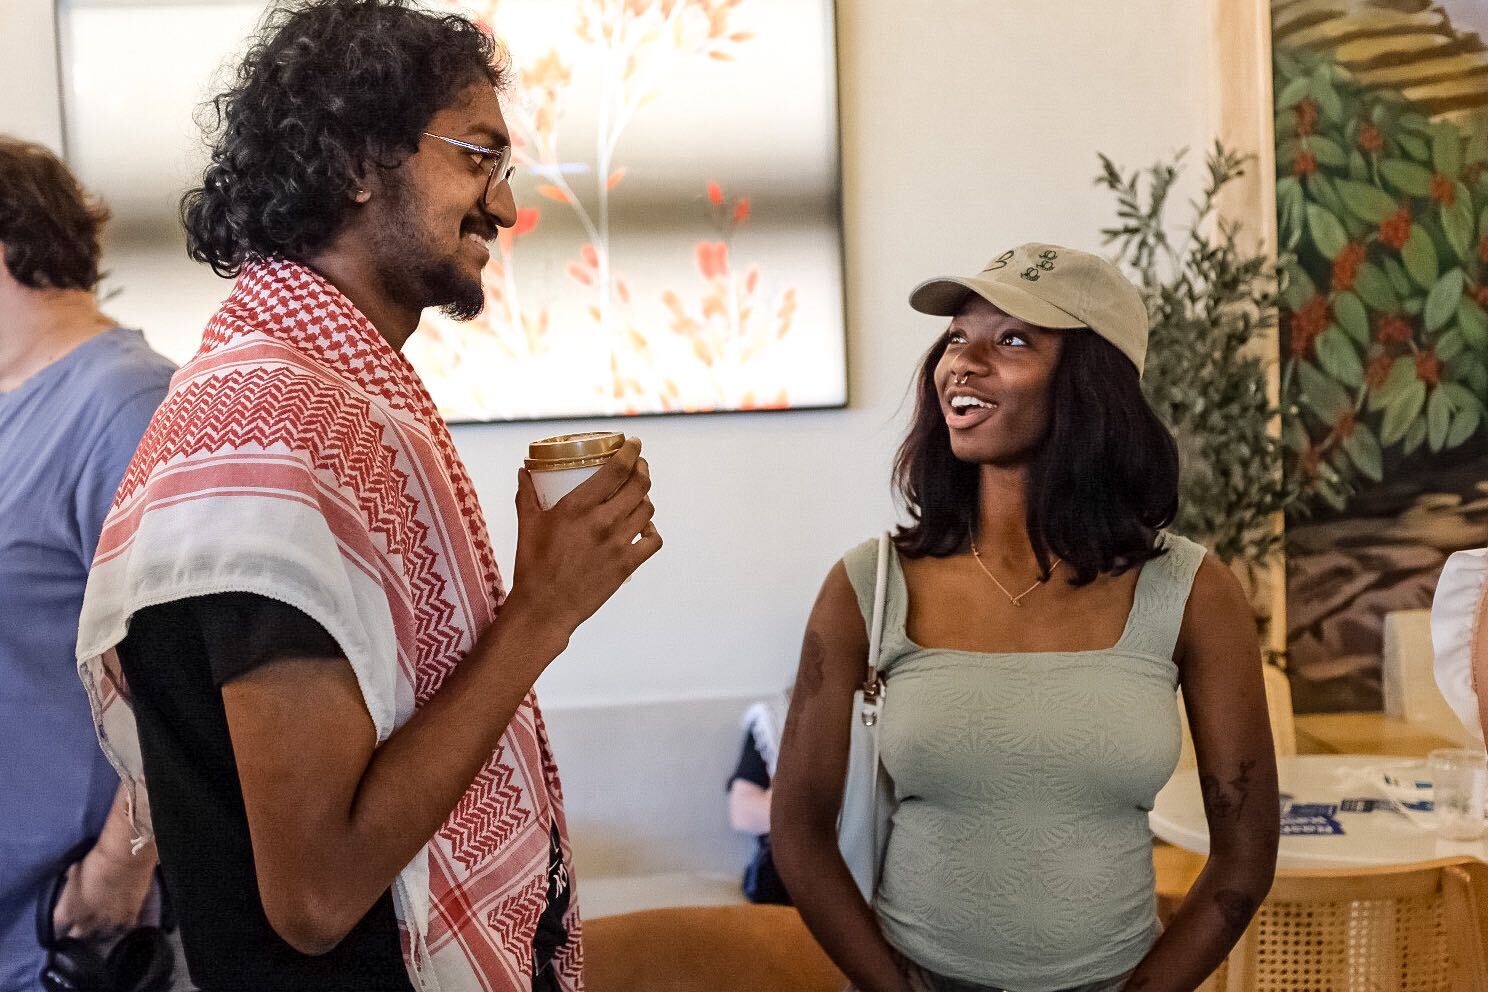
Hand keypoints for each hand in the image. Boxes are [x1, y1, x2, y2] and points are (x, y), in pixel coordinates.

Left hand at [51, 845, 155, 941]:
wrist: (126, 854)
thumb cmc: (96, 858)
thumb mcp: (73, 870)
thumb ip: (70, 882)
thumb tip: (68, 881)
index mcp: (69, 909)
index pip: (57, 926)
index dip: (59, 923)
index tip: (62, 919)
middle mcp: (87, 920)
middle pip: (78, 936)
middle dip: (78, 931)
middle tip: (81, 926)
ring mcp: (110, 920)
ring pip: (102, 936)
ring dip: (100, 931)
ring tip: (101, 926)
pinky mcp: (130, 915)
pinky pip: (124, 929)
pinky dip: (122, 926)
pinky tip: (121, 922)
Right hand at [509, 436, 661, 633]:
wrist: (544, 608)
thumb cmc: (532, 566)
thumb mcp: (527, 525)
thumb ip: (526, 495)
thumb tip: (524, 472)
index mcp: (578, 506)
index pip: (616, 469)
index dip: (631, 452)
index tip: (634, 443)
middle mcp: (602, 521)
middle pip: (639, 485)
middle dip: (643, 469)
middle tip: (639, 465)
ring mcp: (618, 543)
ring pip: (647, 510)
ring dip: (646, 498)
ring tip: (639, 495)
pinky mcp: (626, 564)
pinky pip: (653, 540)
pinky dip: (652, 531)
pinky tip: (644, 528)